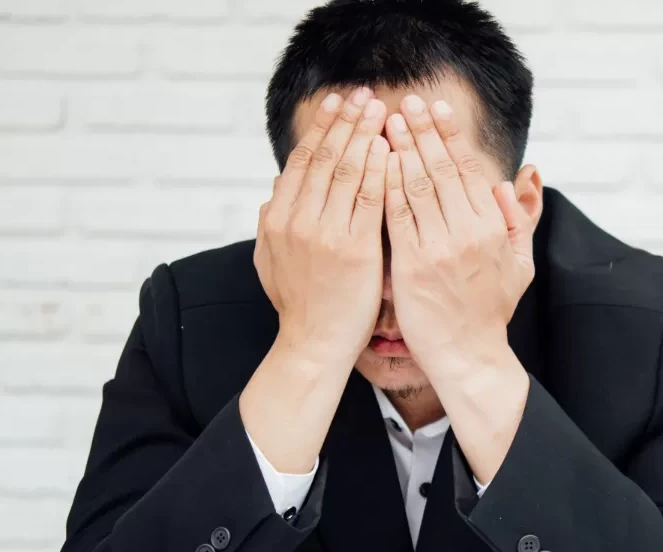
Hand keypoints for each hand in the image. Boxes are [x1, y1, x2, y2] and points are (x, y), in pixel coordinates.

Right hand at [239, 88, 387, 474]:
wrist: (313, 345)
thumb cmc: (300, 305)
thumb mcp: (270, 261)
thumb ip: (273, 224)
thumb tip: (274, 193)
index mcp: (276, 219)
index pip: (302, 161)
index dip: (322, 129)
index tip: (338, 104)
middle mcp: (297, 220)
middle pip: (325, 158)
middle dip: (346, 122)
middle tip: (364, 95)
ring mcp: (325, 234)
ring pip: (347, 172)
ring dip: (366, 136)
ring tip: (382, 110)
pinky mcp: (354, 250)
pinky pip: (371, 200)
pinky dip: (381, 170)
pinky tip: (392, 150)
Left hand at [382, 95, 534, 378]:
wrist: (468, 355)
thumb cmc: (490, 311)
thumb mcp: (521, 264)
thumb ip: (521, 219)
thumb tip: (520, 177)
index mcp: (493, 228)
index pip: (468, 170)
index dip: (450, 136)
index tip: (436, 110)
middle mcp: (468, 233)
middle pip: (440, 170)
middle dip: (423, 131)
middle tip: (406, 102)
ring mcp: (439, 248)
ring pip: (416, 187)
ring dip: (400, 149)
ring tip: (386, 122)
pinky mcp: (412, 266)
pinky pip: (396, 216)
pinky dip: (386, 186)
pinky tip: (375, 164)